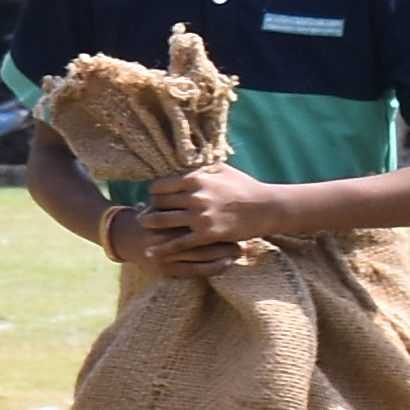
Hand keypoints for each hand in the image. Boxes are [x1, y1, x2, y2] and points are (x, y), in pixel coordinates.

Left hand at [112, 166, 285, 269]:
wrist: (267, 208)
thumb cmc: (244, 186)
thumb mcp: (221, 169)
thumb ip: (200, 166)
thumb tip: (183, 156)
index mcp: (196, 179)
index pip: (160, 185)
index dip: (155, 191)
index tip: (155, 196)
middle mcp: (195, 196)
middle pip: (158, 203)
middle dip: (151, 207)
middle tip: (144, 211)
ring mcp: (201, 216)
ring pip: (163, 221)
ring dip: (150, 224)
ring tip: (142, 225)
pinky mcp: (208, 235)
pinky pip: (179, 243)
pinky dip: (162, 249)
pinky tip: (150, 254)